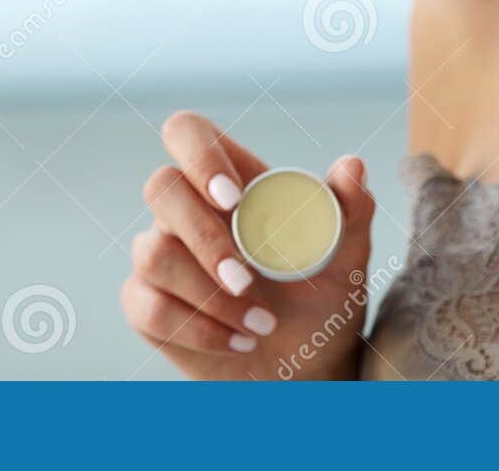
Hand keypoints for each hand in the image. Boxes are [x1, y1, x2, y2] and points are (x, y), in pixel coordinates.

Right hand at [120, 111, 375, 379]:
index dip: (199, 154)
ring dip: (211, 295)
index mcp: (234, 181)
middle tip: (248, 280)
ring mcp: (160, 255)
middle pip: (160, 187)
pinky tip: (240, 340)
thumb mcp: (347, 256)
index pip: (188, 133)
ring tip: (263, 322)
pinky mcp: (146, 303)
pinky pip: (149, 308)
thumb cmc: (322, 298)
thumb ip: (351, 209)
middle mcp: (188, 210)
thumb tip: (352, 165)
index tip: (233, 199)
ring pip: (153, 253)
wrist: (305, 365)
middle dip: (205, 238)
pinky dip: (201, 330)